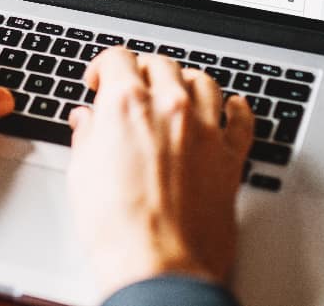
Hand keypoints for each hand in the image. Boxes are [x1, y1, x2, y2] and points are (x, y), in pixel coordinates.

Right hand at [66, 49, 253, 296]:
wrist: (157, 265)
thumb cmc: (116, 227)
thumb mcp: (81, 173)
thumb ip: (87, 136)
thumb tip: (87, 121)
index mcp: (127, 104)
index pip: (117, 58)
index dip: (103, 66)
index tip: (100, 80)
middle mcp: (170, 107)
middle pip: (161, 64)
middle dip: (142, 71)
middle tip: (132, 88)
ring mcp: (205, 130)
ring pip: (202, 81)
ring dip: (186, 81)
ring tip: (176, 92)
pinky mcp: (230, 157)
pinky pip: (242, 119)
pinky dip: (237, 108)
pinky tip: (232, 107)